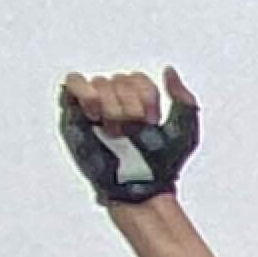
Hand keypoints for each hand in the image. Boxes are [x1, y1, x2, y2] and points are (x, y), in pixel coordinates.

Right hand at [59, 69, 200, 206]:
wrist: (141, 186)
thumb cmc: (162, 164)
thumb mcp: (185, 131)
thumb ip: (184, 99)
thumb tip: (169, 70)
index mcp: (138, 101)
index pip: (138, 79)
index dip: (146, 97)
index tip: (151, 121)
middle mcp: (116, 101)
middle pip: (119, 80)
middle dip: (130, 106)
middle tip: (132, 131)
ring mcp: (94, 107)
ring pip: (100, 82)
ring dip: (111, 106)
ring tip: (114, 130)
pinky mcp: (74, 115)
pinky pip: (72, 82)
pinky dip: (85, 91)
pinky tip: (95, 113)